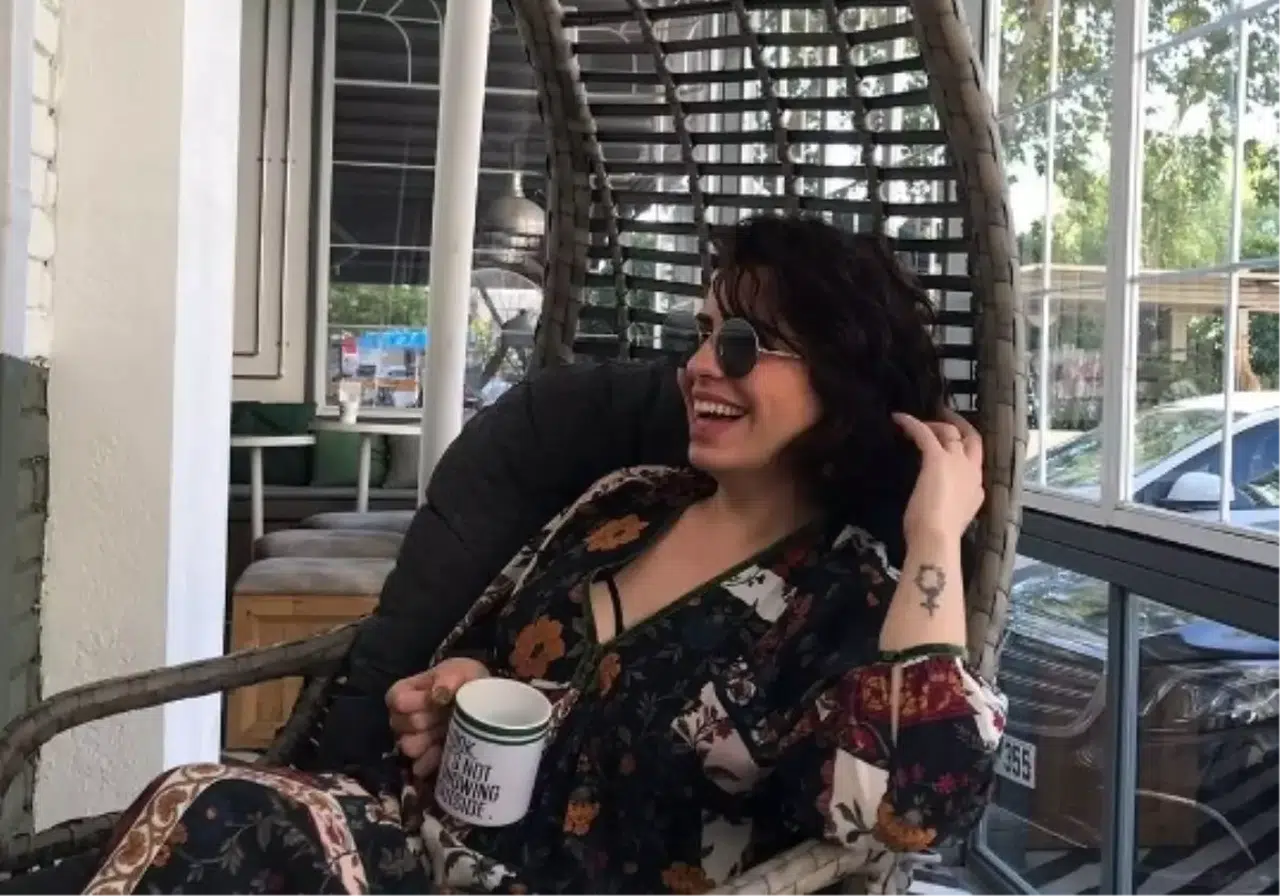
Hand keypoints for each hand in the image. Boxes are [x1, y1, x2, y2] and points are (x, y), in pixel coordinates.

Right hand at [385, 656, 487, 778]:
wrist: (483, 701)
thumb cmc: (466, 681)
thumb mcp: (461, 670)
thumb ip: (449, 677)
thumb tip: (437, 695)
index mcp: (405, 693)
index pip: (396, 700)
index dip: (417, 702)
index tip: (438, 700)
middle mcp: (403, 718)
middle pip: (402, 725)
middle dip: (428, 721)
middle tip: (448, 715)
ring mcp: (412, 739)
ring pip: (409, 747)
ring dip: (430, 740)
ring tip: (449, 731)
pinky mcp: (425, 758)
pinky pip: (419, 766)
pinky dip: (434, 761)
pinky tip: (449, 752)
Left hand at [893, 408, 983, 545]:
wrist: (937, 537)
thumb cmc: (938, 536)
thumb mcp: (951, 519)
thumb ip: (950, 507)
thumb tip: (939, 504)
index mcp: (976, 490)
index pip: (975, 465)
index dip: (964, 455)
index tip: (952, 450)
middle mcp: (972, 472)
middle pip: (972, 439)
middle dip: (961, 426)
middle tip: (947, 417)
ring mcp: (957, 463)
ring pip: (951, 432)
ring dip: (936, 424)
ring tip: (921, 420)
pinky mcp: (937, 458)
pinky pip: (925, 433)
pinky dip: (913, 423)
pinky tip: (899, 418)